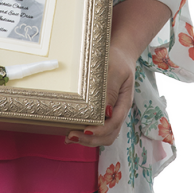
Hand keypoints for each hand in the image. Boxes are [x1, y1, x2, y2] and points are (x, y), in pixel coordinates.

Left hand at [65, 0, 170, 148]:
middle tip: (71, 136)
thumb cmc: (117, 58)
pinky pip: (98, 127)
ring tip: (69, 137)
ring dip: (88, 140)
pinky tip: (72, 131)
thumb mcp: (115, 70)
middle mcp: (118, 110)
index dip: (100, 131)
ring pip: (104, 135)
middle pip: (109, 135)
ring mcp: (112, 112)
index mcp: (124, 102)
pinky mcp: (103, 110)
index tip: (85, 130)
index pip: (114, 124)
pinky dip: (86, 133)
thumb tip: (105, 112)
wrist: (120, 52)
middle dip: (91, 140)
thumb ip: (111, 89)